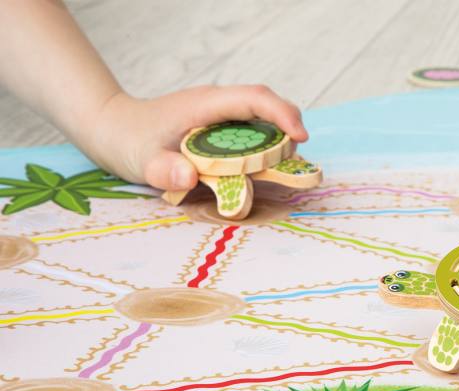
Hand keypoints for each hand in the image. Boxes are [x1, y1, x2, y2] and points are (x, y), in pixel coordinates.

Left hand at [87, 85, 307, 190]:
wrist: (112, 126)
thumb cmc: (127, 140)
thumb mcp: (141, 160)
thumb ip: (164, 169)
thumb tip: (189, 176)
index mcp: (206, 105)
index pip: (255, 98)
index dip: (283, 115)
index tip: (300, 138)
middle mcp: (218, 105)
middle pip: (266, 105)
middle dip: (289, 128)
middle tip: (296, 161)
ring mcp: (220, 115)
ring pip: (262, 118)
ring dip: (278, 140)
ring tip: (284, 168)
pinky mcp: (219, 127)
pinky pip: (250, 131)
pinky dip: (264, 148)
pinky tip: (262, 168)